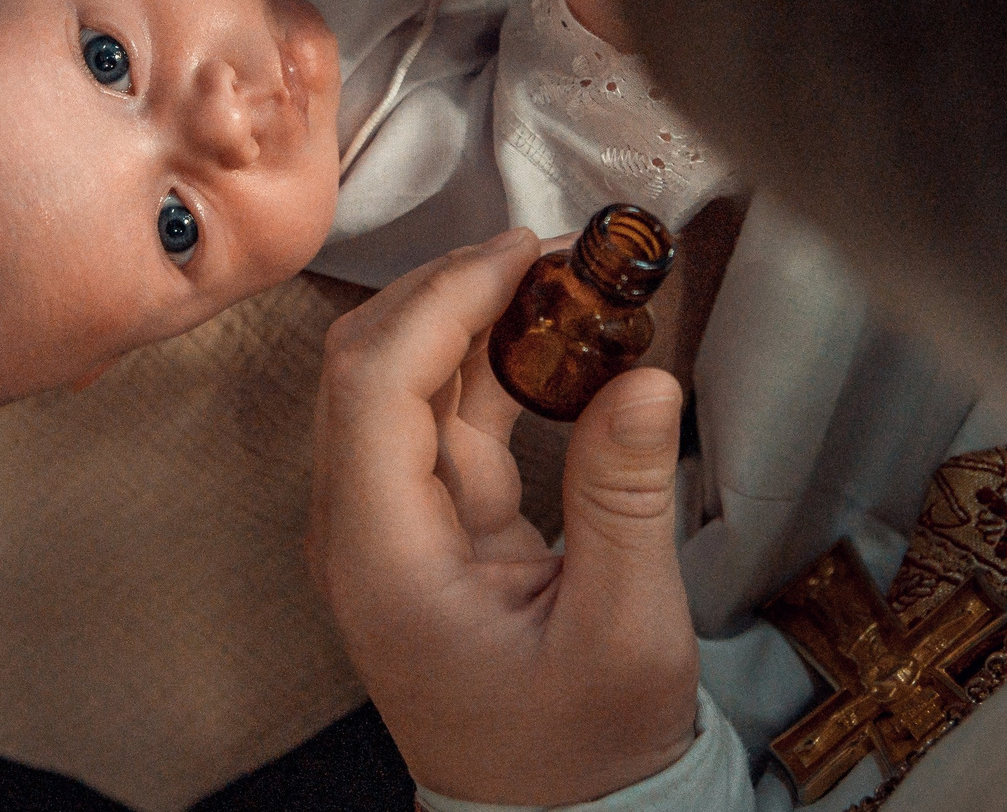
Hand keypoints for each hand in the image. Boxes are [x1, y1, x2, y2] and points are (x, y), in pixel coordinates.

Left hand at [309, 228, 698, 804]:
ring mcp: (388, 525)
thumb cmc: (578, 753)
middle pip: (370, 365)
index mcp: (383, 561)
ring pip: (404, 381)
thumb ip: (626, 499)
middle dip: (452, 290)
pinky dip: (492, 364)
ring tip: (566, 279)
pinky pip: (443, 417)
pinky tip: (555, 336)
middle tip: (551, 254)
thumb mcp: (625, 634)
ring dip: (475, 319)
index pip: (374, 385)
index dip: (442, 300)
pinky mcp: (426, 525)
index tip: (523, 254)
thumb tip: (644, 377)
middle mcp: (362, 532)